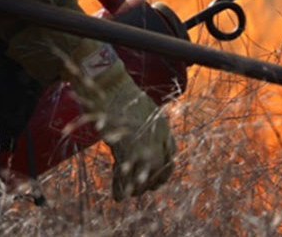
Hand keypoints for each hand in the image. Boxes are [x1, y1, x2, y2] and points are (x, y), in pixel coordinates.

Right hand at [74, 50, 174, 199]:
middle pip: (161, 172)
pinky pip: (127, 178)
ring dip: (137, 188)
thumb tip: (140, 148)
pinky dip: (122, 189)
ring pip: (145, 179)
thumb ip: (145, 131)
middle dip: (151, 183)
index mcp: (163, 127)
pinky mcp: (126, 150)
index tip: (155, 179)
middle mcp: (158, 138)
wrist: (110, 86)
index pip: (171, 157)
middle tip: (140, 188)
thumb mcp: (141, 113)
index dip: (163, 171)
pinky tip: (118, 195)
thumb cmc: (122, 97)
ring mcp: (143, 146)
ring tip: (128, 192)